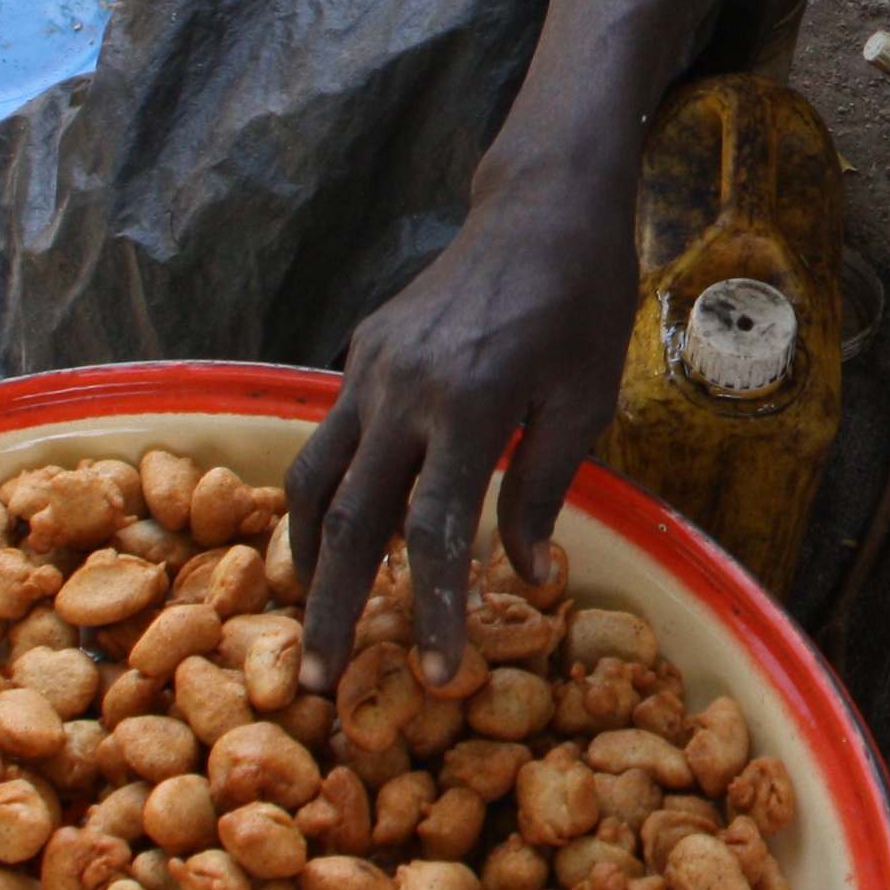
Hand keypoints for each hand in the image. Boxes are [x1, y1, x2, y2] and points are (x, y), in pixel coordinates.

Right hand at [287, 161, 636, 684]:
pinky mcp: (361, 352)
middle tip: (321, 683)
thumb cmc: (583, 304)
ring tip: (310, 619)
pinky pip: (327, 437)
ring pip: (312, 478)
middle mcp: (400, 390)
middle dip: (330, 606)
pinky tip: (333, 538)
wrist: (542, 206)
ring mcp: (370, 369)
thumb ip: (545, 490)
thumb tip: (525, 578)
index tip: (438, 673)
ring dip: (304, 556)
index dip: (432, 610)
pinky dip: (321, 496)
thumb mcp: (585, 400)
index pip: (432, 532)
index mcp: (466, 405)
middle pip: (346, 520)